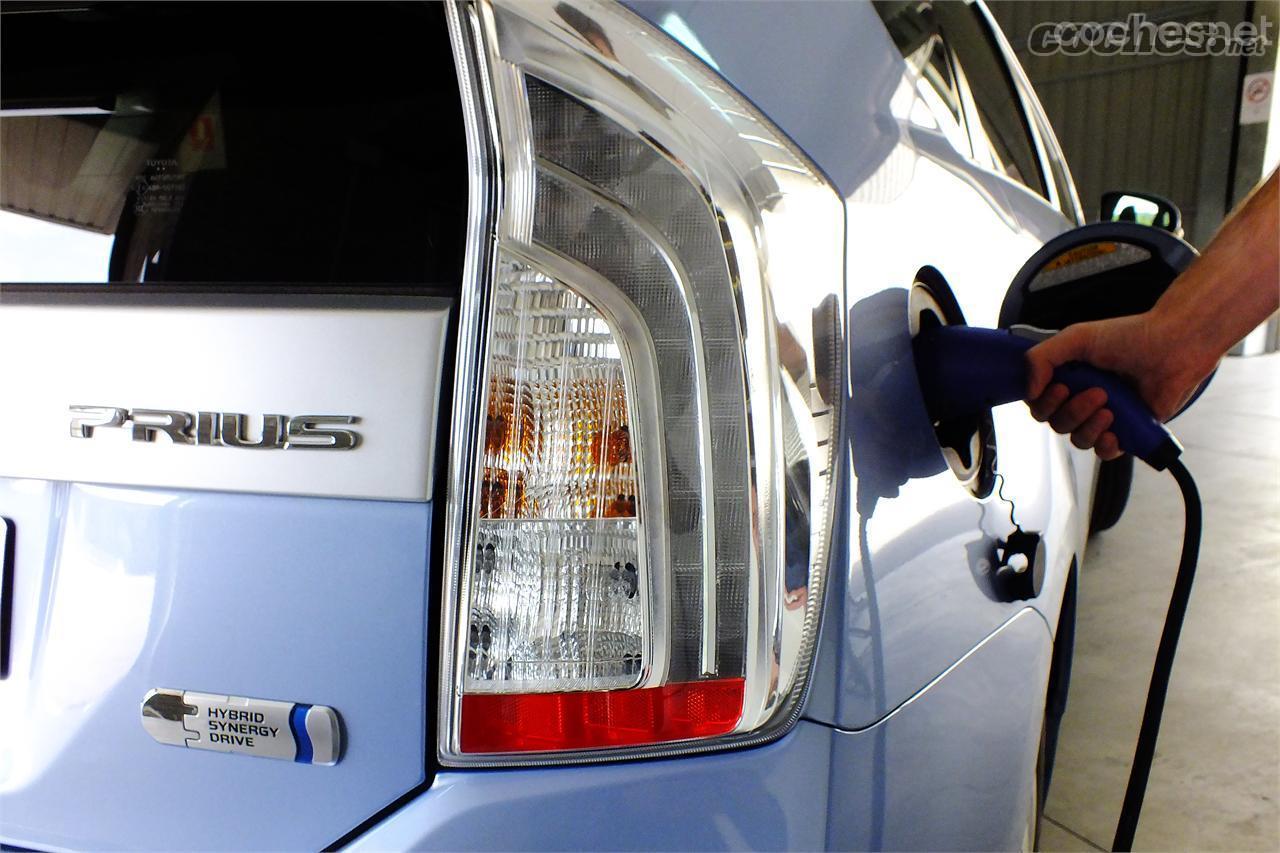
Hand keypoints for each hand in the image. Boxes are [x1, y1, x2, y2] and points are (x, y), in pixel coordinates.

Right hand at [1024, 312, 1216, 459]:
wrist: (1173, 346)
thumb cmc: (1129, 337)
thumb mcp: (1076, 338)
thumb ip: (1041, 358)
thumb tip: (1030, 389)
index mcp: (1067, 378)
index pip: (1038, 403)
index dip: (1044, 402)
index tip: (1061, 386)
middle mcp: (1082, 399)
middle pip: (1056, 424)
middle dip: (1072, 411)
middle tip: (1098, 392)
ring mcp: (1104, 417)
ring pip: (1078, 439)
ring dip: (1089, 426)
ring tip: (1111, 408)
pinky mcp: (1127, 432)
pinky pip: (1104, 453)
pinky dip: (1105, 446)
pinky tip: (1114, 433)